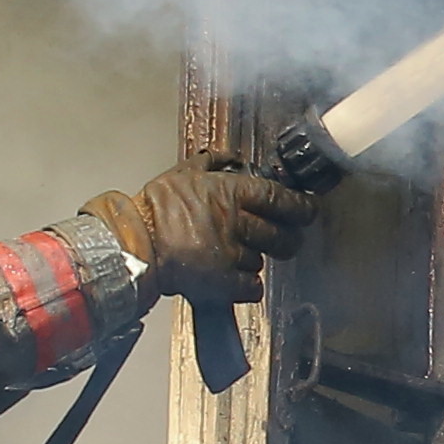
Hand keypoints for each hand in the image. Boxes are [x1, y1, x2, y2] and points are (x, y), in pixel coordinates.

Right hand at [86, 162, 318, 310]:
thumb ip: (209, 163)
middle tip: (286, 241)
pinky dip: (247, 286)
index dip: (300, 206)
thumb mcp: (180, 174)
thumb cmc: (153, 210)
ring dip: (254, 261)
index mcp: (228, 192)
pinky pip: (252, 287)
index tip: (308, 209)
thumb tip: (228, 156)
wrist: (135, 245)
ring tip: (236, 257)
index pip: (279, 197)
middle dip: (288, 239)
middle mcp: (235, 221)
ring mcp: (231, 253)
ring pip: (262, 260)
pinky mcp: (223, 282)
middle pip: (280, 233)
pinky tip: (234, 279)